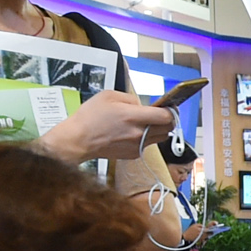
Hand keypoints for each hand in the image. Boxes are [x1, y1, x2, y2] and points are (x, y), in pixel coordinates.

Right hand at [46, 89, 171, 163]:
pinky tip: (134, 132)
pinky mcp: (133, 154)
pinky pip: (148, 145)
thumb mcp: (109, 96)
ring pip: (160, 137)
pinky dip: (147, 138)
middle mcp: (139, 133)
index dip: (171, 110)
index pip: (166, 116)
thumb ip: (131, 99)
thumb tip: (142, 105)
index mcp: (134, 117)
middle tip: (161, 113)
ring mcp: (137, 146)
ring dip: (159, 129)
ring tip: (147, 122)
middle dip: (168, 120)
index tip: (170, 106)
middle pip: (168, 128)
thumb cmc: (90, 117)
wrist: (78, 140)